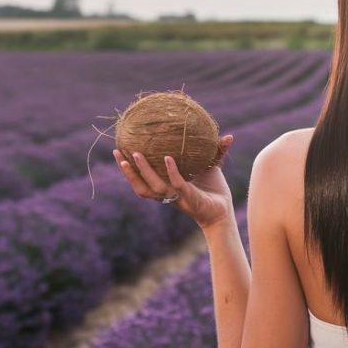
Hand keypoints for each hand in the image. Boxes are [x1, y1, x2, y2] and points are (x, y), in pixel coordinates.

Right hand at [112, 134, 235, 229]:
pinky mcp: (190, 198)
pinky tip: (168, 158)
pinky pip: (177, 184)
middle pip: (140, 186)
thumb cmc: (214, 191)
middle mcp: (167, 194)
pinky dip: (171, 172)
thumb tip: (229, 136)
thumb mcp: (212, 168)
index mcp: (166, 188)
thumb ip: (216, 152)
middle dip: (127, 171)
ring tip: (136, 154)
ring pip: (153, 186)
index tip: (119, 152)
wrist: (224, 211)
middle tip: (118, 152)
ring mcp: (177, 197)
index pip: (141, 181)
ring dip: (143, 171)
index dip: (128, 170)